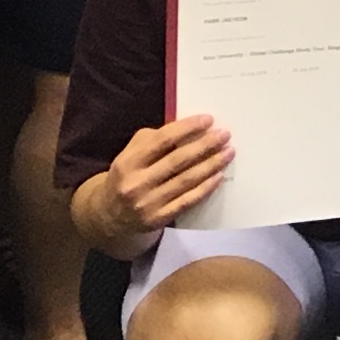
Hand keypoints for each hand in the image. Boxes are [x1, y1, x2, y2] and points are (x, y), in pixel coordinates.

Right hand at [109, 114, 232, 236]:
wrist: (110, 215)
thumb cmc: (127, 176)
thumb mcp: (130, 154)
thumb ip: (152, 140)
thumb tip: (186, 128)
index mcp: (128, 162)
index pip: (162, 141)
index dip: (187, 128)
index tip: (208, 120)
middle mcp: (136, 183)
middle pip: (178, 160)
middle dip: (205, 145)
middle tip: (224, 134)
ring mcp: (148, 204)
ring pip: (186, 180)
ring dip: (211, 165)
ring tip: (228, 152)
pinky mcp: (158, 219)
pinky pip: (187, 201)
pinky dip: (205, 188)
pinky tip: (219, 176)